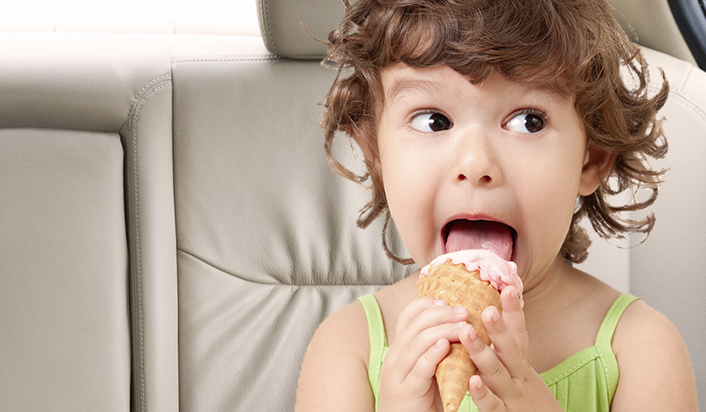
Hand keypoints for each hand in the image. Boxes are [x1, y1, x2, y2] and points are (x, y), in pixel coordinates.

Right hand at [378, 297, 469, 411]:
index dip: (428, 304)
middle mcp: (394, 356)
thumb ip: (435, 348)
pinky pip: (419, 367)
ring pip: (418, 342)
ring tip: (463, 326)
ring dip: (443, 330)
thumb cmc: (419, 397)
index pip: (408, 315)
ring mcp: (398, 373)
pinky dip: (432, 354)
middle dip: (442, 314)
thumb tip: (460, 326)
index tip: (448, 301)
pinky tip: (445, 346)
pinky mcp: (406, 390)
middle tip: (464, 311)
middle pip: (415, 324)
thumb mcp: (424, 367)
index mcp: (400, 347)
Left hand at [459, 286, 561, 411]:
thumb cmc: (527, 400)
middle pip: (510, 349)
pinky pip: (492, 405)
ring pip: (496, 372)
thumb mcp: (519, 371)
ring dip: (481, 352)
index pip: (519, 334)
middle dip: (498, 328)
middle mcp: (518, 377)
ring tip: (466, 332)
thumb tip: (496, 315)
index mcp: (520, 364)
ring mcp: (512, 396)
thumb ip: (506, 348)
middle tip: (485, 308)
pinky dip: (483, 394)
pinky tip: (472, 381)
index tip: (508, 287)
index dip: (514, 311)